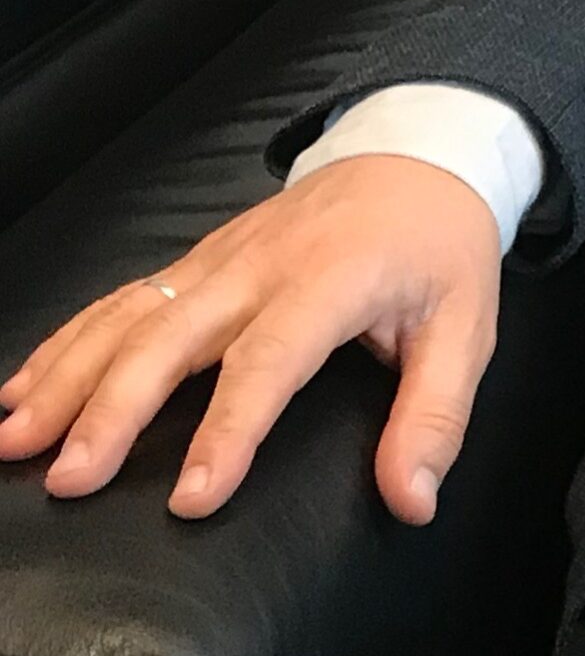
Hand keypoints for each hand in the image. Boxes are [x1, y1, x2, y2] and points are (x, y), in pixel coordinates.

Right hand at [0, 155, 499, 523]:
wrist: (418, 154)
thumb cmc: (440, 249)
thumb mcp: (467, 326)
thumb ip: (436, 415)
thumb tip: (412, 501)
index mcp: (333, 279)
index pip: (272, 358)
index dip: (230, 429)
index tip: (192, 499)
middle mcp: (261, 266)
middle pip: (174, 336)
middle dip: (114, 409)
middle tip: (69, 480)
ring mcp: (219, 258)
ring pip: (130, 315)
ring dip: (67, 377)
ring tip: (14, 442)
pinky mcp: (197, 260)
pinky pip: (121, 300)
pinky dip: (65, 343)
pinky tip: (20, 390)